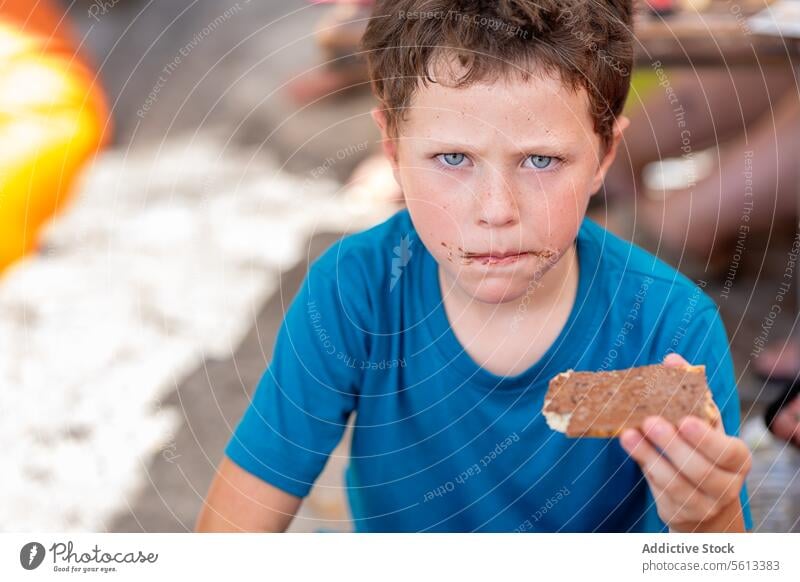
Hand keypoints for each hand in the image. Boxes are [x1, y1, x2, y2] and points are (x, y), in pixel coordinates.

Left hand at [619, 353, 751, 531]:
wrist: (703, 500)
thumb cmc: (703, 451)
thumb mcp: (703, 423)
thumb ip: (690, 393)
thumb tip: (672, 360)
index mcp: (737, 459)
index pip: (727, 452)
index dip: (706, 439)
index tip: (683, 419)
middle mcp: (725, 486)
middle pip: (700, 470)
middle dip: (672, 445)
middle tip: (649, 421)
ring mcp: (702, 504)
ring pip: (675, 483)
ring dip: (649, 456)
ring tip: (628, 434)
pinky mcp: (677, 513)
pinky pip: (659, 491)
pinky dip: (644, 467)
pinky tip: (630, 446)